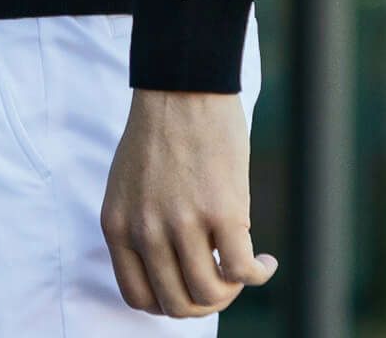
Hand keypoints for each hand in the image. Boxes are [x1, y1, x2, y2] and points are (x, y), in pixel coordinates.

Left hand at [100, 87, 278, 317]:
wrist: (184, 82)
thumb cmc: (162, 127)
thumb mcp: (131, 184)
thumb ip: (142, 226)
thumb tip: (175, 269)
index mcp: (119, 225)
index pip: (139, 297)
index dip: (169, 302)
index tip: (189, 286)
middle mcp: (146, 231)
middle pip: (177, 303)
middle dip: (204, 303)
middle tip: (224, 283)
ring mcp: (183, 223)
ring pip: (209, 294)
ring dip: (232, 291)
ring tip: (245, 269)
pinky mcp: (221, 211)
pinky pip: (242, 270)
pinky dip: (259, 274)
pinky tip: (266, 262)